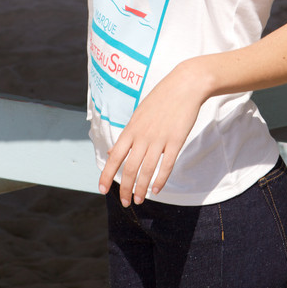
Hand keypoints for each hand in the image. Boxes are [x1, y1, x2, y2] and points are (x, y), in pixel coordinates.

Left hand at [98, 60, 206, 206]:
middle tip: (124, 202)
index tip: (102, 189)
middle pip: (129, 168)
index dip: (106, 174)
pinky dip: (160, 179)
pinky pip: (167, 165)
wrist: (184, 86)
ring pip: (147, 170)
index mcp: (131, 129)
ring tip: (138, 200)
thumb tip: (111, 151)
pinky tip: (156, 189)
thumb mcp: (138, 115)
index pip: (114, 156)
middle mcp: (143, 136)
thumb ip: (126, 135)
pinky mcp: (176, 140)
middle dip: (125, 188)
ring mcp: (159, 139)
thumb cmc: (160, 99)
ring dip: (141, 188)